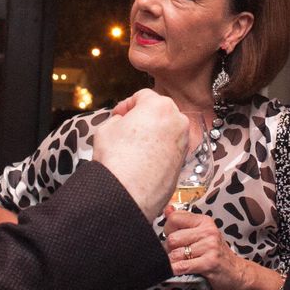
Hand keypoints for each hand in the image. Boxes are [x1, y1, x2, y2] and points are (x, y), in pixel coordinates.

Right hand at [93, 89, 186, 220]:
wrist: (129, 194)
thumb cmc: (117, 158)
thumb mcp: (106, 128)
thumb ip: (117, 119)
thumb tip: (122, 122)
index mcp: (160, 106)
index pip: (142, 96)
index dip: (126, 104)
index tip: (117, 115)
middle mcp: (178, 120)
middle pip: (159, 111)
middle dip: (142, 117)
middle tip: (125, 128)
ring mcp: (183, 142)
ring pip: (166, 130)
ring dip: (152, 134)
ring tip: (133, 146)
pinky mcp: (183, 162)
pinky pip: (170, 148)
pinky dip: (159, 150)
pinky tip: (142, 160)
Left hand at [163, 207, 246, 289]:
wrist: (235, 271)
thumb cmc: (216, 252)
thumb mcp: (202, 232)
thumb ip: (184, 221)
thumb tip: (167, 210)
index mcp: (204, 221)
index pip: (174, 218)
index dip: (168, 229)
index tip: (172, 235)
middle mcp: (208, 231)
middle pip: (173, 238)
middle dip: (169, 248)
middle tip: (175, 252)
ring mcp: (210, 247)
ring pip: (176, 254)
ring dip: (173, 261)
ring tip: (180, 261)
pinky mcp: (209, 263)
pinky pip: (182, 266)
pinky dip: (175, 270)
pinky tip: (177, 270)